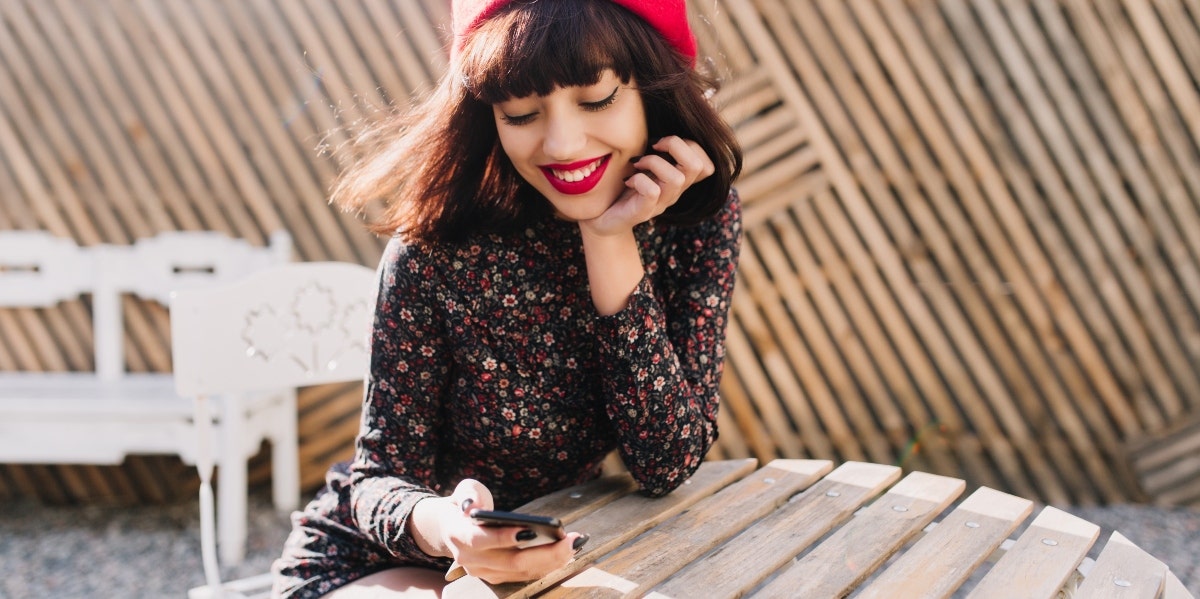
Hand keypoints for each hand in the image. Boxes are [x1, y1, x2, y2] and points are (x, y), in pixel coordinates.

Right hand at [441, 480, 583, 583]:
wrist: (450, 527)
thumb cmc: (465, 504)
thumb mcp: (465, 490)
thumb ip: (469, 494)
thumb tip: (475, 507)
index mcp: (458, 535)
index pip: (481, 541)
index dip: (504, 538)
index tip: (530, 531)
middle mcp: (470, 559)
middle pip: (510, 562)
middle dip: (544, 553)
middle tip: (570, 540)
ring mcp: (483, 571)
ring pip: (521, 571)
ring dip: (552, 561)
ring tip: (574, 544)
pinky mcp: (496, 577)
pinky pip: (525, 575)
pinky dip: (547, 565)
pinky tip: (566, 553)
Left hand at [579, 135, 715, 236]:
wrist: (600, 219)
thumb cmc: (619, 186)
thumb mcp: (641, 163)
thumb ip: (653, 149)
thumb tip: (656, 118)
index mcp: (677, 179)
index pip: (706, 164)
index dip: (690, 146)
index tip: (661, 143)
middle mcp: (673, 192)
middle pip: (698, 166)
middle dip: (676, 146)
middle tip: (652, 146)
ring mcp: (660, 204)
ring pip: (677, 179)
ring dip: (654, 162)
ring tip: (636, 164)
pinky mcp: (643, 212)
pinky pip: (652, 192)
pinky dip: (639, 180)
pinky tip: (628, 180)